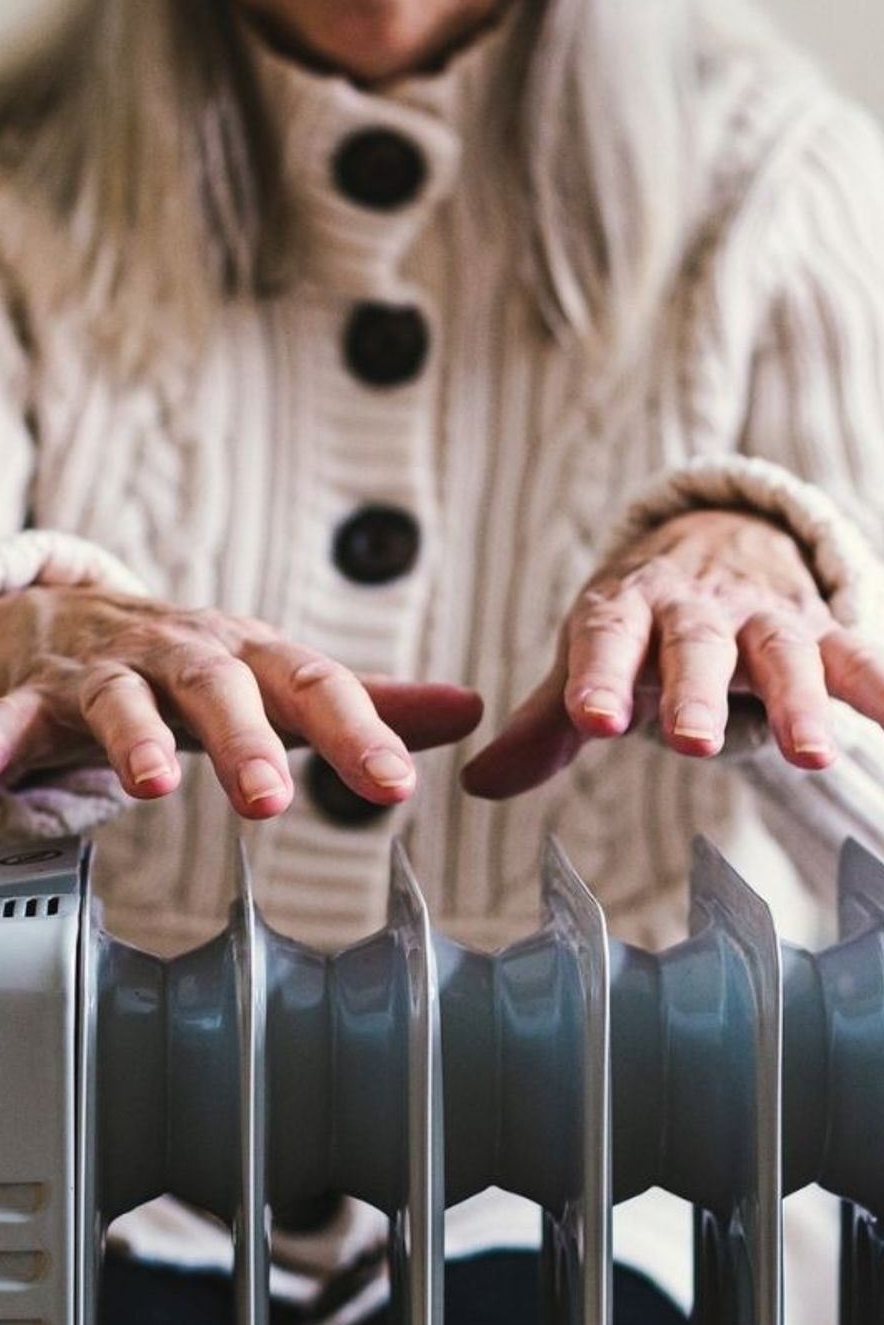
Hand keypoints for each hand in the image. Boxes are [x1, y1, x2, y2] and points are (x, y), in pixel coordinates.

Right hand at [0, 586, 484, 816]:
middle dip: (244, 738)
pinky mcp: (33, 693)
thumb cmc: (184, 663)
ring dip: (130, 739)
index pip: (310, 684)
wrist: (63, 614)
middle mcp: (177, 654)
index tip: (392, 786)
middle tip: (269, 799)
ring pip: (117, 698)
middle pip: (214, 685)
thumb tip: (469, 711)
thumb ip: (358, 702)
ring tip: (145, 788)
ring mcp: (102, 671)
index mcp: (245, 653)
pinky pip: (9, 718)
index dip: (354, 733)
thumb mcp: (270, 675)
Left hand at [462, 509, 883, 798]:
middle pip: (696, 648)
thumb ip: (543, 725)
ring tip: (811, 757)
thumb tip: (478, 785)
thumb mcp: (587, 656)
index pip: (606, 638)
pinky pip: (862, 662)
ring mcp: (764, 618)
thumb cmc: (639, 620)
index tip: (593, 720)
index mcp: (625, 610)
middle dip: (696, 693)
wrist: (714, 539)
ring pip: (783, 656)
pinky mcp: (823, 632)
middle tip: (692, 743)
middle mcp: (696, 609)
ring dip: (800, 705)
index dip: (598, 677)